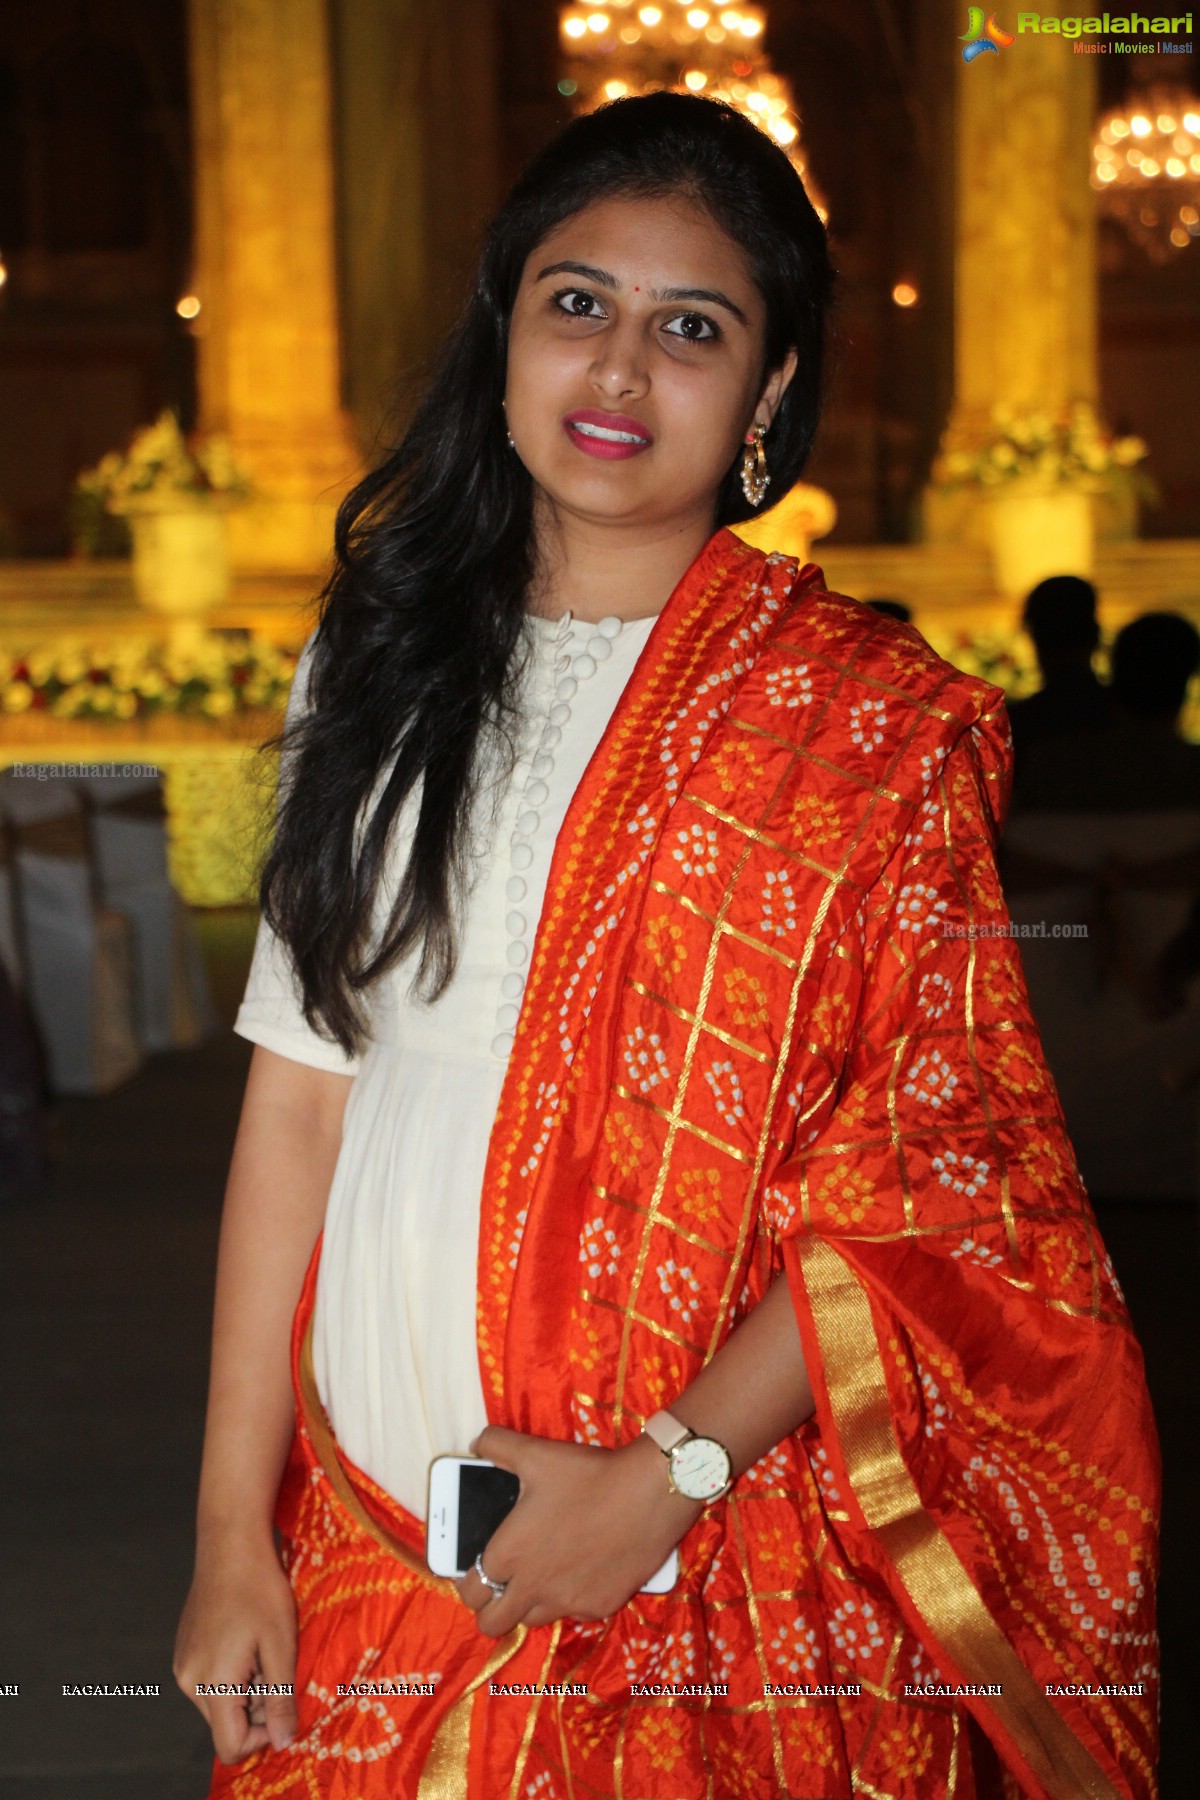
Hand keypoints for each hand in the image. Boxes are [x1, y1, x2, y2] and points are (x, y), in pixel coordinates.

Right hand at [174, 1534, 298, 1763]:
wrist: (230, 1545)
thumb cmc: (261, 1590)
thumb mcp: (281, 1645)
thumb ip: (280, 1700)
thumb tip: (284, 1744)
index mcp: (212, 1684)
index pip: (231, 1746)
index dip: (264, 1736)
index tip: (284, 1702)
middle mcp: (189, 1682)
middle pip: (226, 1725)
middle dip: (256, 1708)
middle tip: (275, 1663)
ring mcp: (182, 1665)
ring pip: (219, 1703)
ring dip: (245, 1689)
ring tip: (261, 1647)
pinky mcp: (183, 1651)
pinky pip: (210, 1681)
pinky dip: (232, 1673)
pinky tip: (245, 1638)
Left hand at [454, 1425, 700, 1636]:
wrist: (649, 1493)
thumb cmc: (587, 1474)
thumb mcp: (535, 1453)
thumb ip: (496, 1446)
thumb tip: (478, 1444)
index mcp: (509, 1555)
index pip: (469, 1591)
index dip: (468, 1579)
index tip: (478, 1566)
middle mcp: (533, 1589)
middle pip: (491, 1624)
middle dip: (490, 1607)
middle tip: (502, 1582)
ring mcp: (567, 1603)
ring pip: (532, 1621)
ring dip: (529, 1603)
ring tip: (542, 1572)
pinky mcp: (600, 1607)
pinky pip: (574, 1612)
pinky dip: (571, 1597)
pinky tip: (583, 1567)